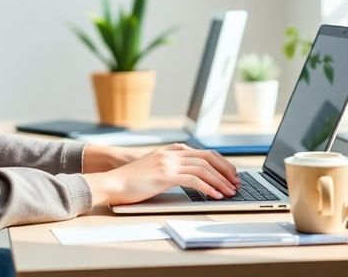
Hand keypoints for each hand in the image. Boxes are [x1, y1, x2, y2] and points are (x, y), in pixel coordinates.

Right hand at [82, 143, 240, 205]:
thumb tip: (190, 178)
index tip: (230, 173)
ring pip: (204, 168)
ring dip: (220, 181)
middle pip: (208, 157)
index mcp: (170, 151)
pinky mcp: (165, 175)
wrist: (111, 183)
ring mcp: (168, 163)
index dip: (220, 163)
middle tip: (236, 182)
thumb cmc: (130, 182)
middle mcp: (171, 153)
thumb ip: (170, 169)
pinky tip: (215, 196)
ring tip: (229, 192)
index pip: (203, 152)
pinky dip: (208, 188)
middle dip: (226, 170)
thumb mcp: (153, 170)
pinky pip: (194, 180)